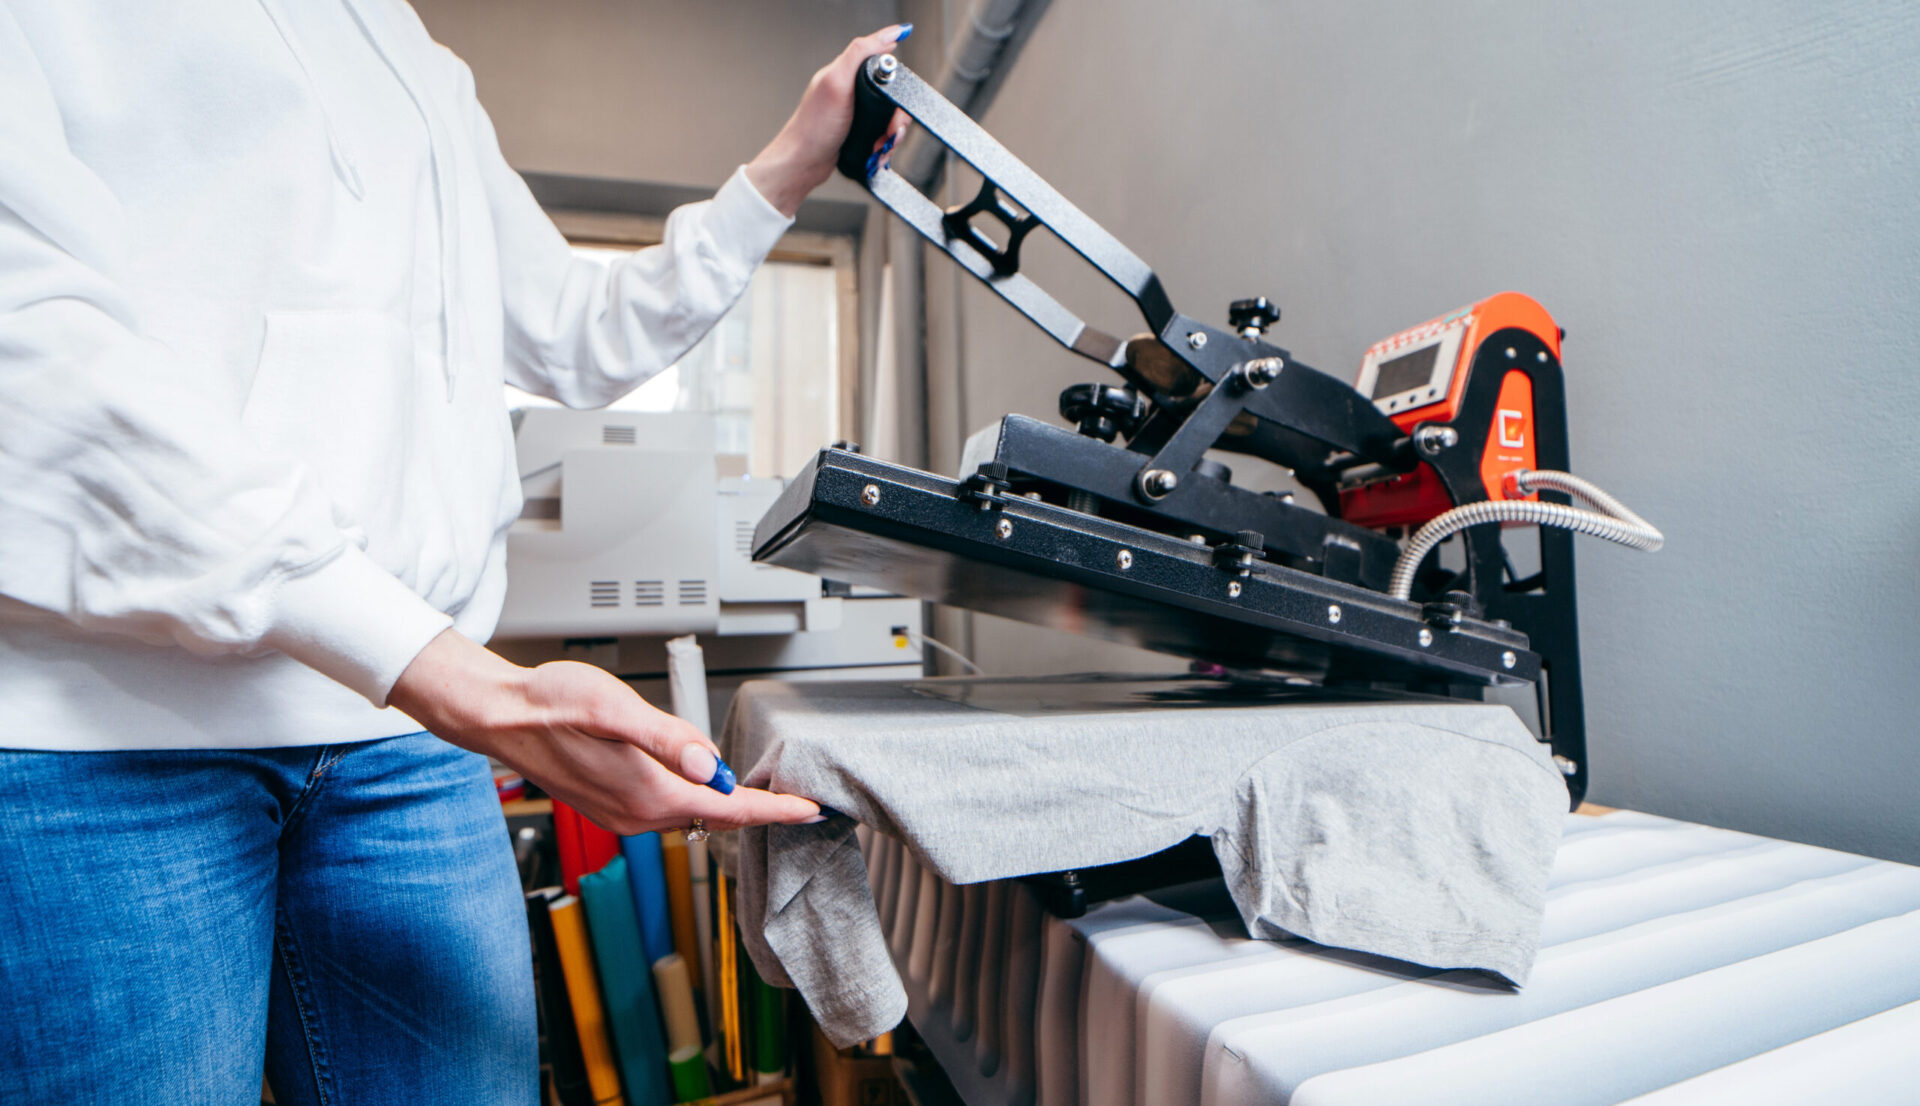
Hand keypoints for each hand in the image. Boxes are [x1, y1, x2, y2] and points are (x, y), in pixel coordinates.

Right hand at [389, 629, 820, 833]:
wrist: (498, 715)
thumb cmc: (549, 705)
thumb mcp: (615, 709)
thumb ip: (667, 738)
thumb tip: (710, 765)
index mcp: (646, 795)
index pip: (727, 810)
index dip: (773, 810)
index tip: (810, 811)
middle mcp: (635, 814)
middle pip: (714, 819)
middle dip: (758, 813)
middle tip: (799, 806)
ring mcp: (620, 814)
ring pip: (690, 816)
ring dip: (726, 808)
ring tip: (763, 797)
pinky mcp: (608, 804)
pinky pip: (666, 810)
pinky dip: (695, 803)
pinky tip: (702, 786)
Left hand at [746, 24, 913, 215]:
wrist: (805, 164)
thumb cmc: (813, 127)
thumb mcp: (837, 82)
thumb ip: (859, 54)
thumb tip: (887, 36)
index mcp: (846, 72)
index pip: (883, 63)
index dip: (897, 80)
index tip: (900, 98)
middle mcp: (852, 91)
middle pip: (892, 96)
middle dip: (897, 118)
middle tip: (891, 130)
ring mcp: (857, 114)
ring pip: (890, 119)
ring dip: (892, 136)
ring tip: (881, 146)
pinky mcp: (859, 133)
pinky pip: (883, 137)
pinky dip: (885, 147)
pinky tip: (877, 153)